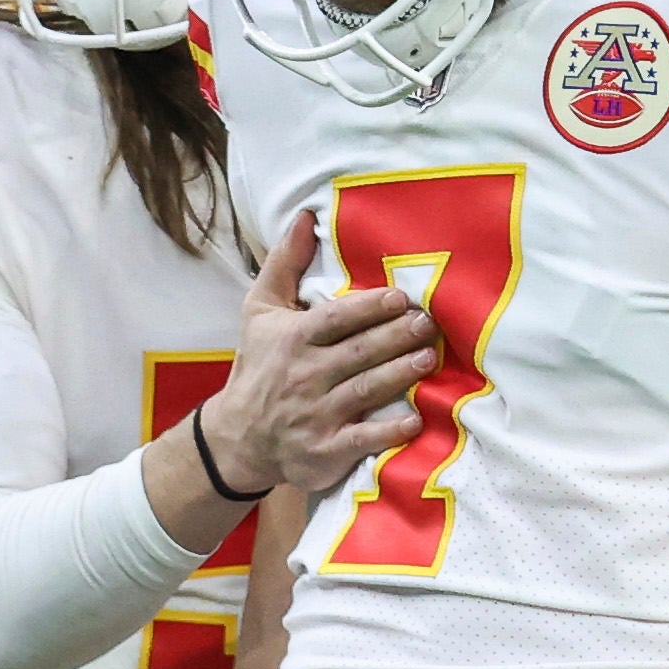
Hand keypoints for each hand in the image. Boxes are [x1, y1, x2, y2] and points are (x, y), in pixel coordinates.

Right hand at [202, 211, 432, 499]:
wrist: (239, 437)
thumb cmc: (259, 365)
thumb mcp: (259, 311)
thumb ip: (284, 264)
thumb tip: (305, 217)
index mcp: (292, 339)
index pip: (336, 319)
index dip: (370, 307)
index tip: (400, 297)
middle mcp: (304, 375)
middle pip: (359, 352)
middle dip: (396, 336)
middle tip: (428, 323)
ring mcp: (316, 415)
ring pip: (366, 389)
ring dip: (400, 373)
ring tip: (429, 357)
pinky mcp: (325, 451)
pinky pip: (363, 439)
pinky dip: (390, 431)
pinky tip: (417, 420)